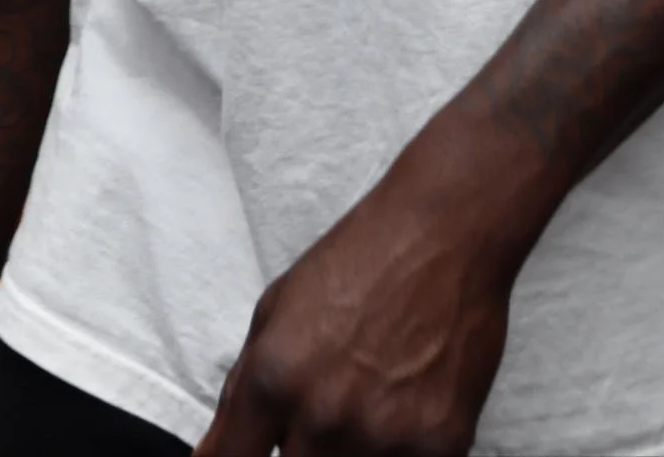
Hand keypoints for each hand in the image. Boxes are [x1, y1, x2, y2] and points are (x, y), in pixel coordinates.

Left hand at [195, 140, 521, 456]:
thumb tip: (215, 450)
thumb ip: (241, 387)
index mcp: (274, 378)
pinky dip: (404, 447)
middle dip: (301, 445)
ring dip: (354, 447)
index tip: (254, 450)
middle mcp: (322, 415)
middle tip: (333, 397)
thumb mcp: (278, 306)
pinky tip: (409, 401)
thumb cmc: (361, 258)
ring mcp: (382, 436)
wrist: (447, 230)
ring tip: (374, 395)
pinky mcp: (440, 444)